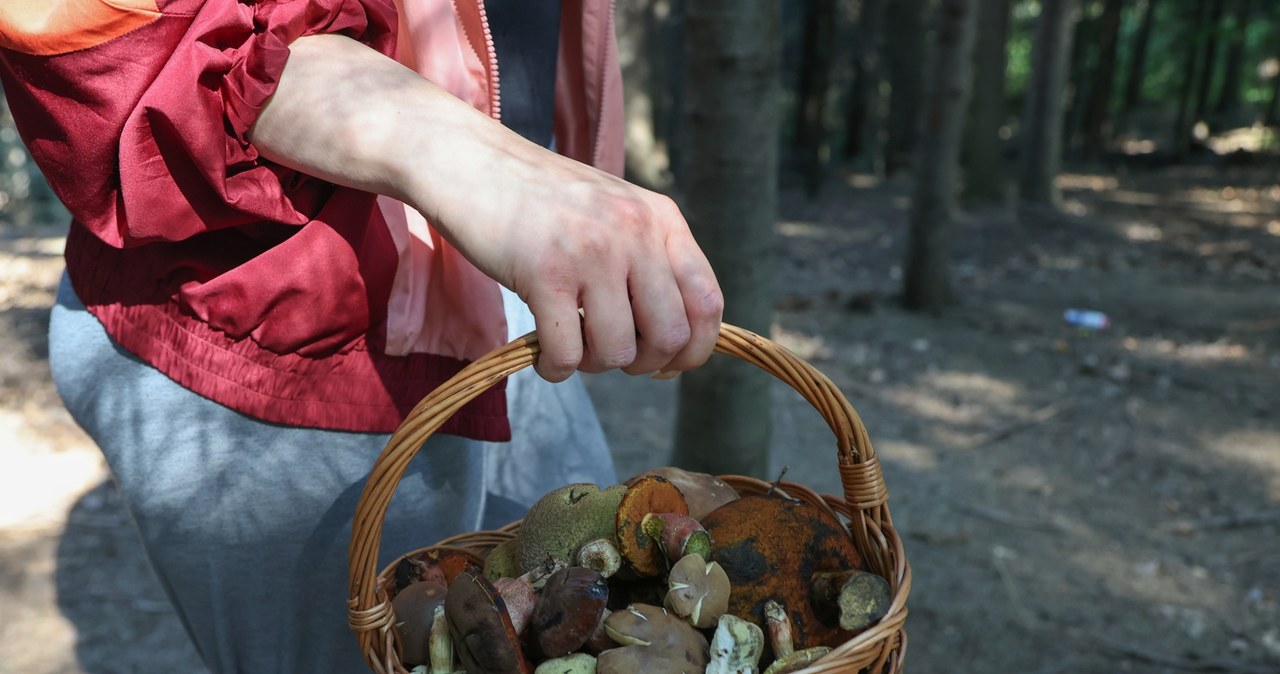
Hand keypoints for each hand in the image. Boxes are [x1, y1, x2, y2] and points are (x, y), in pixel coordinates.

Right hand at [252, 34, 722, 380]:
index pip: (708, 303)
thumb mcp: (613, 211)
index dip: (693, 349)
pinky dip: (556, 368)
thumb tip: (678, 340)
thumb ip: (649, 259)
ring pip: (618, 351)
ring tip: (569, 344)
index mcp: (660, 218)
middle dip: (642, 364)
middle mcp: (634, 232)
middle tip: (608, 353)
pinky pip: (568, 355)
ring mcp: (591, 251)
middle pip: (669, 336)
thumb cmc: (538, 198)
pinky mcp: (544, 272)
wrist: (468, 161)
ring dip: (593, 364)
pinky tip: (542, 352)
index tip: (664, 364)